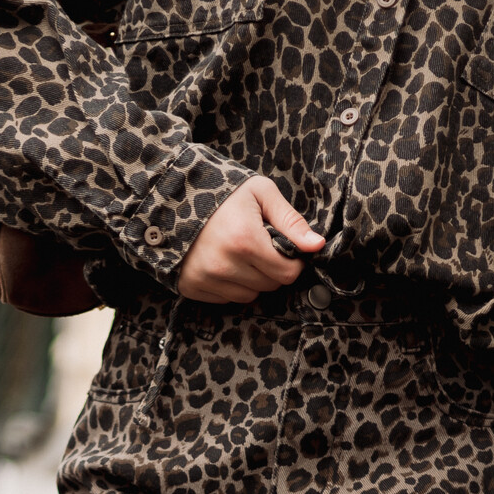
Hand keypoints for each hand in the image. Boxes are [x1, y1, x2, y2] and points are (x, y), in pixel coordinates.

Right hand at [177, 179, 323, 302]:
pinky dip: (230, 285)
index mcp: (245, 240)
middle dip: (272, 269)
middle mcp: (224, 265)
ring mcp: (206, 278)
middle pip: (270, 286)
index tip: (284, 248)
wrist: (175, 197)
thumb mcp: (261, 194)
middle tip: (260, 247)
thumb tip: (317, 245)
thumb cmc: (224, 193)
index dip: (293, 262)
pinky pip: (227, 299)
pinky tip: (223, 263)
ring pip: (249, 296)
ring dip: (252, 280)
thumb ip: (291, 222)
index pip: (287, 273)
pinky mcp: (192, 287)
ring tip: (240, 254)